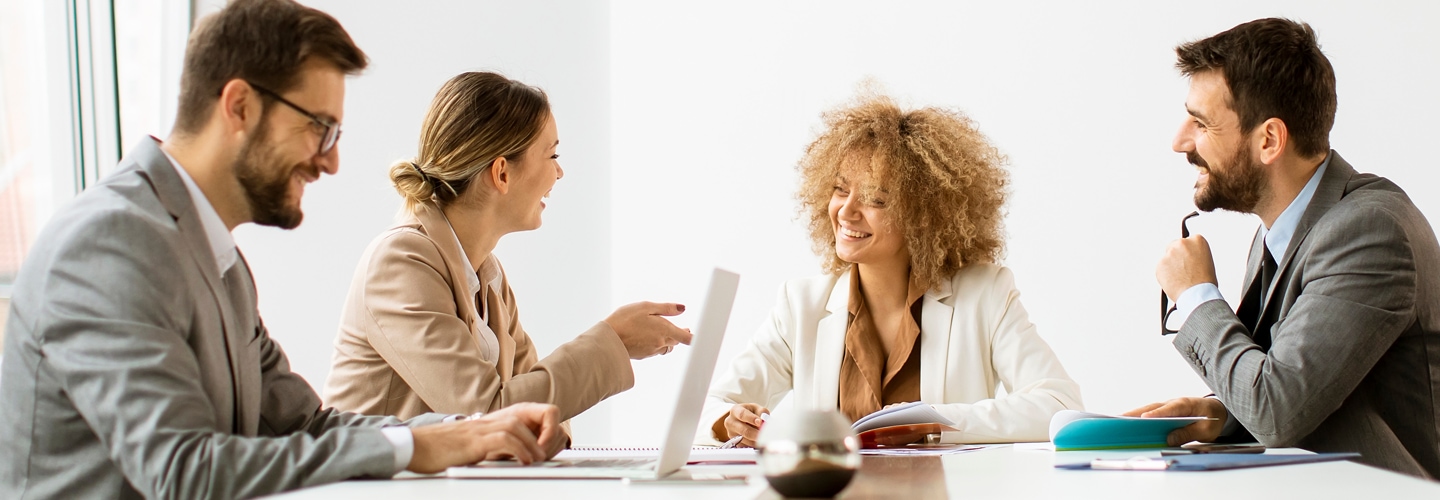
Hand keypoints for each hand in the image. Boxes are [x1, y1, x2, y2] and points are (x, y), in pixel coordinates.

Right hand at [407, 402, 560, 472]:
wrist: (419, 447)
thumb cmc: (447, 448)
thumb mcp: (483, 445)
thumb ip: (504, 446)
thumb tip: (530, 457)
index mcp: (498, 419)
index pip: (537, 412)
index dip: (549, 428)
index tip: (550, 448)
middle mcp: (494, 419)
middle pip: (534, 413)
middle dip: (548, 434)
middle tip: (550, 454)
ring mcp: (483, 427)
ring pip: (520, 426)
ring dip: (535, 444)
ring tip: (539, 460)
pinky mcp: (474, 440)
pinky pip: (504, 439)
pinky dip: (518, 449)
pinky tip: (524, 461)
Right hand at [604, 301, 692, 358]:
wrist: (607, 340)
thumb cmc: (624, 320)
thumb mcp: (645, 307)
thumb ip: (666, 308)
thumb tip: (682, 309)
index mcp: (664, 330)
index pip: (686, 337)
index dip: (694, 337)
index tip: (700, 335)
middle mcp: (660, 343)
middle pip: (676, 342)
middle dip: (680, 335)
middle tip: (684, 329)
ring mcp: (651, 351)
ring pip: (665, 347)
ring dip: (668, 341)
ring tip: (666, 333)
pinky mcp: (642, 356)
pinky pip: (654, 350)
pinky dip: (655, 344)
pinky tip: (648, 338)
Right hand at [722, 403, 769, 447]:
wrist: (742, 420)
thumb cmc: (750, 413)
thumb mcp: (756, 408)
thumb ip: (761, 412)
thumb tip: (764, 421)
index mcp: (735, 410)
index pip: (742, 414)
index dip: (752, 419)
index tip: (760, 422)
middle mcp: (730, 422)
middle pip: (744, 430)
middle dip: (756, 433)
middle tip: (766, 434)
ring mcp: (731, 434)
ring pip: (746, 440)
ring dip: (757, 440)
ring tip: (765, 437)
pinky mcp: (735, 443)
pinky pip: (746, 446)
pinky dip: (754, 444)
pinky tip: (759, 441)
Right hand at [1122, 397, 1227, 445]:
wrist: (1216, 411)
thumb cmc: (1212, 419)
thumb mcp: (1206, 430)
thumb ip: (1189, 434)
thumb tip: (1170, 439)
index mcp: (1187, 404)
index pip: (1171, 408)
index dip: (1158, 413)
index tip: (1145, 419)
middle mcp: (1174, 403)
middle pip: (1153, 407)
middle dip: (1137, 413)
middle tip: (1121, 419)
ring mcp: (1168, 406)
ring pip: (1149, 409)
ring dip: (1135, 414)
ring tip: (1119, 421)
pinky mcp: (1165, 412)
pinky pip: (1150, 414)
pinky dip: (1139, 417)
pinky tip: (1129, 424)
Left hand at [1156, 234, 1217, 301]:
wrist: (1198, 293)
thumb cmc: (1205, 281)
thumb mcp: (1207, 260)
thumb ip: (1195, 254)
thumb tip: (1186, 257)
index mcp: (1197, 240)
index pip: (1187, 242)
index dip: (1187, 253)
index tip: (1188, 260)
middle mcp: (1182, 243)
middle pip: (1174, 247)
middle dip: (1176, 257)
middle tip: (1182, 270)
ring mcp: (1170, 253)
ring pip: (1167, 259)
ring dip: (1171, 267)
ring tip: (1181, 279)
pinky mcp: (1160, 264)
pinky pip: (1161, 269)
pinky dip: (1165, 276)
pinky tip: (1174, 282)